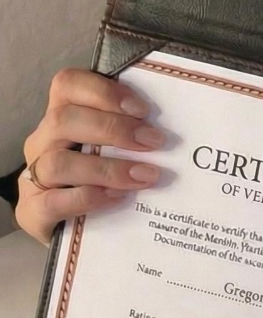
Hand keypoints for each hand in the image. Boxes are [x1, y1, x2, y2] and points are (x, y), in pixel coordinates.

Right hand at [16, 68, 165, 245]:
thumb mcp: (113, 150)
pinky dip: (88, 197)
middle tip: (154, 141)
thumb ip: (130, 135)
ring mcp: (33, 178)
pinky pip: (54, 201)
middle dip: (114, 128)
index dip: (103, 91)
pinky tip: (117, 198)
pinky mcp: (33, 212)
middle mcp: (42, 142)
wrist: (72, 233)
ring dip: (107, 167)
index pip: (66, 84)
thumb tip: (175, 131)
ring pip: (59, 162)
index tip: (142, 109)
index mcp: (61, 118)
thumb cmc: (99, 182)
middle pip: (63, 119)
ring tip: (145, 175)